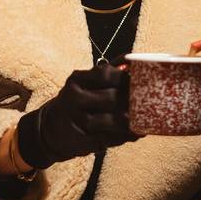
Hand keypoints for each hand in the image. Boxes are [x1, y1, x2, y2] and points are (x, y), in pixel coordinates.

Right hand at [16, 64, 134, 168]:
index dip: (127, 79)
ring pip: (107, 121)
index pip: (106, 74)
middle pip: (110, 98)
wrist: (50, 129)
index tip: (143, 83)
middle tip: (150, 105)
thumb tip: (134, 60)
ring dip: (129, 123)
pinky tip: (133, 135)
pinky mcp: (77, 140)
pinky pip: (103, 139)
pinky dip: (121, 138)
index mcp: (77, 79)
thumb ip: (109, 72)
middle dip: (133, 103)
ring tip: (144, 123)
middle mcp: (73, 96)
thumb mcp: (87, 84)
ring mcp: (74, 119)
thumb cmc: (77, 103)